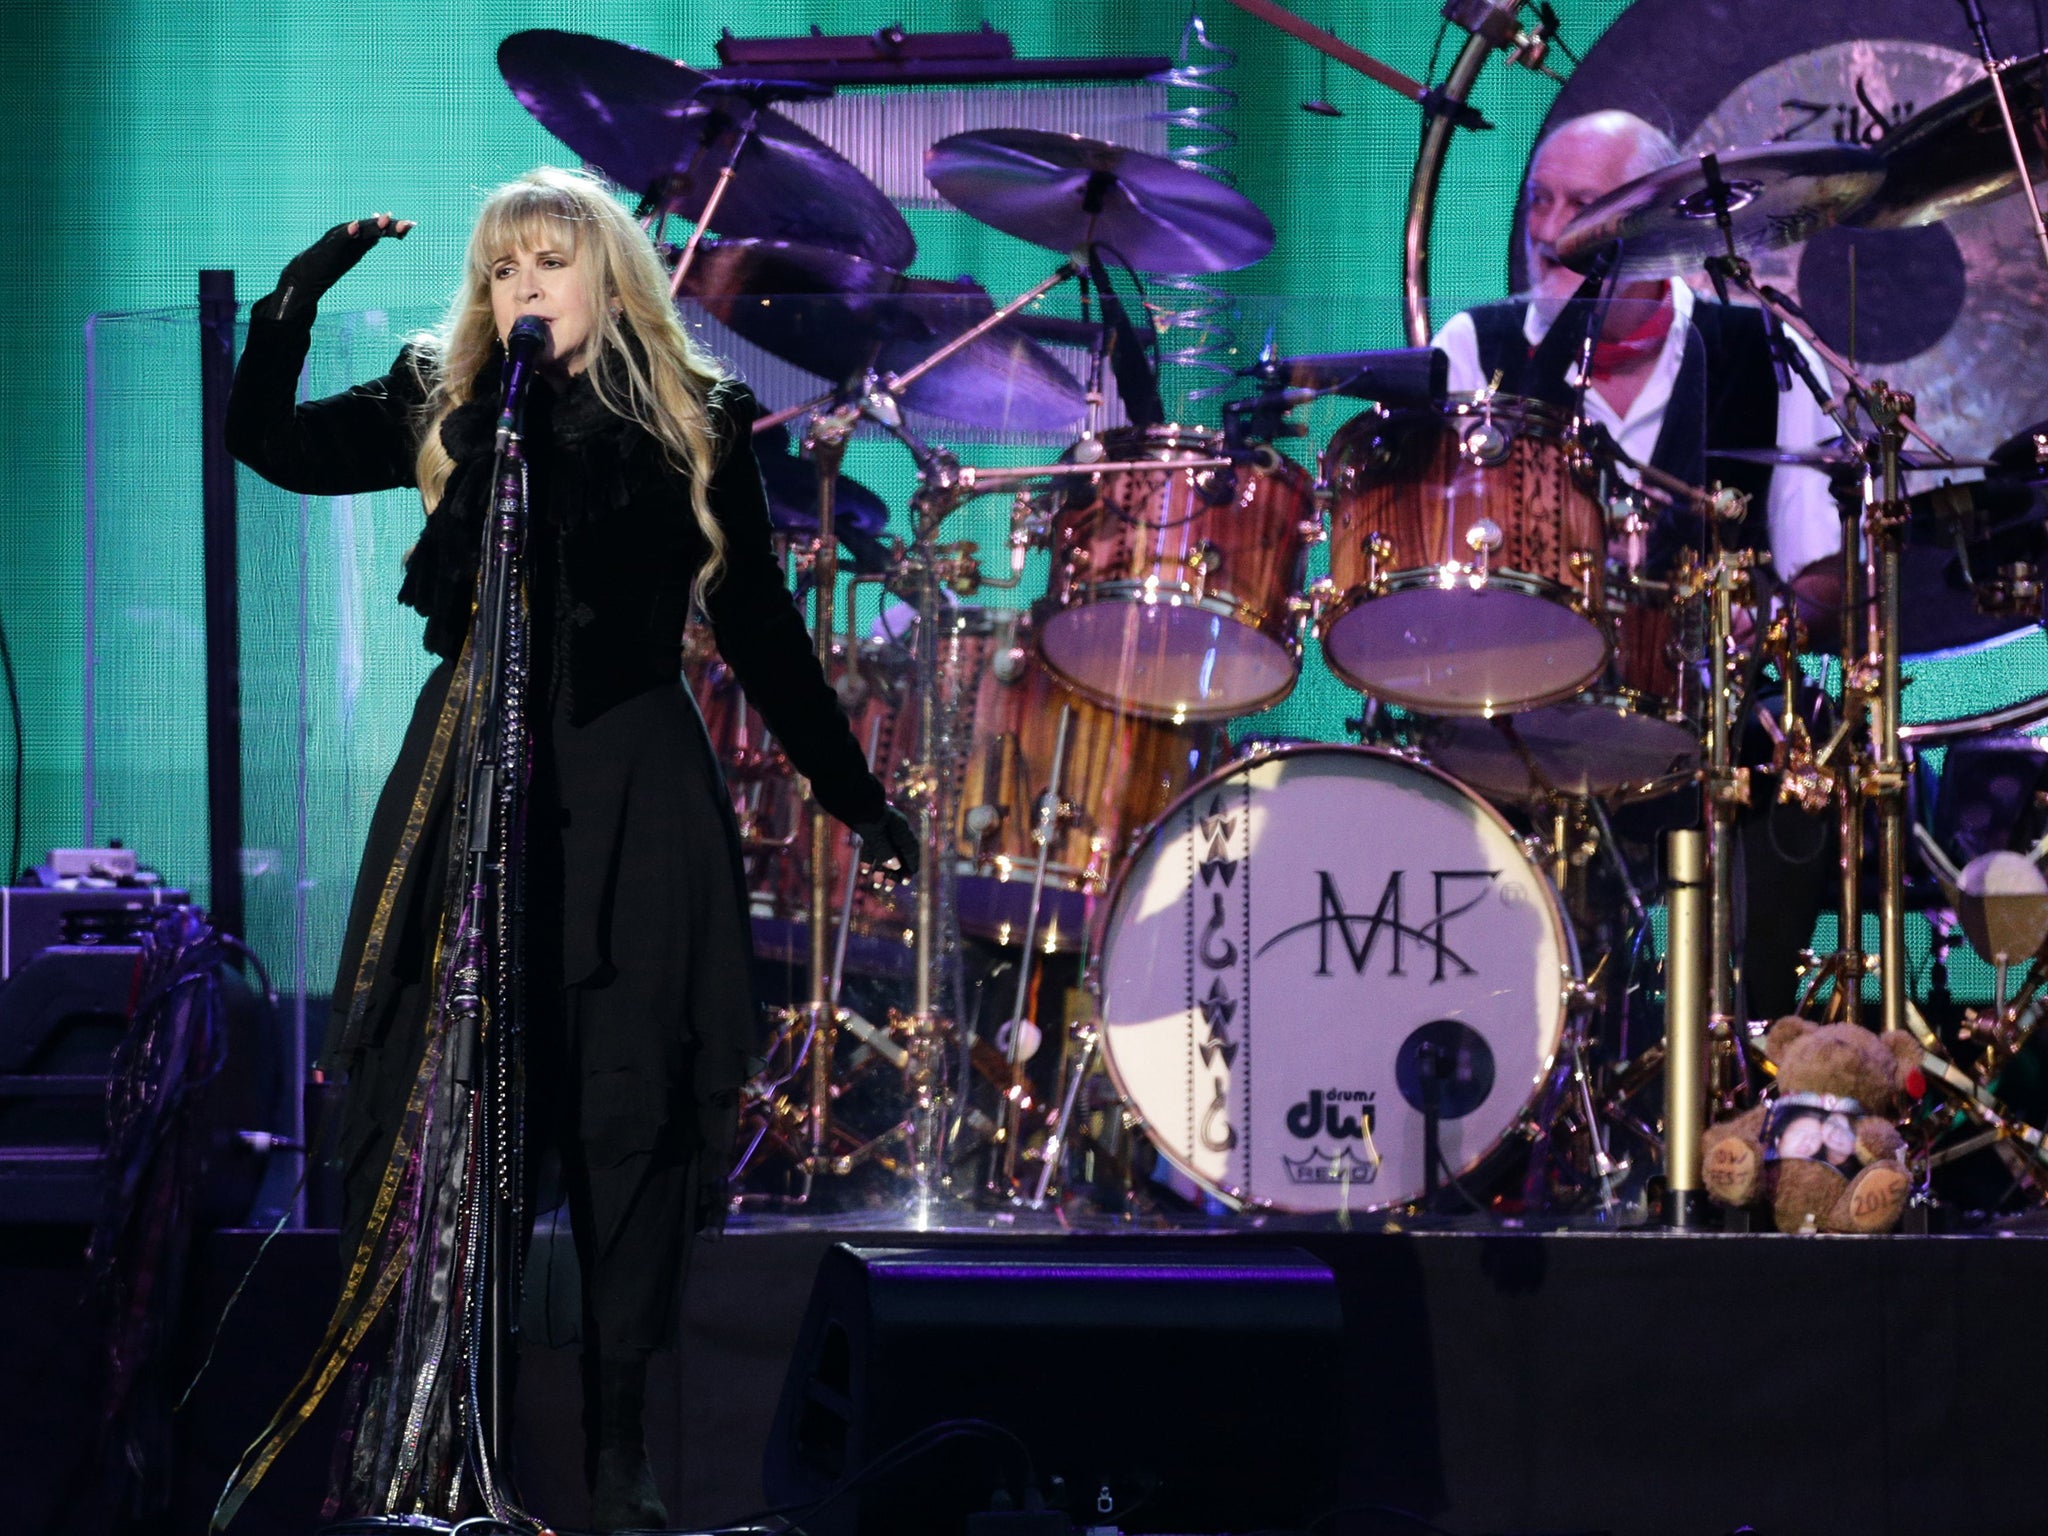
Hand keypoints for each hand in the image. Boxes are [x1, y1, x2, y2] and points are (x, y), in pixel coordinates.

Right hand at [253, 213, 413, 322]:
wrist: (301, 277)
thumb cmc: (325, 264)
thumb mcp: (350, 253)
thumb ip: (363, 242)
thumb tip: (379, 235)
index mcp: (357, 240)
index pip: (379, 231)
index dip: (395, 228)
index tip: (412, 226)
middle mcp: (348, 237)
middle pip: (372, 228)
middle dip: (390, 226)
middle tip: (408, 224)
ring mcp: (336, 242)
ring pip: (356, 231)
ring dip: (371, 225)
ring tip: (385, 219)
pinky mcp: (325, 249)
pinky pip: (337, 240)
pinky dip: (346, 232)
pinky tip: (354, 228)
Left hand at [851, 804, 918, 880]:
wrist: (847, 795)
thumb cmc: (864, 814)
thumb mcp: (875, 834)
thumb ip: (886, 850)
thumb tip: (897, 866)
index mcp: (901, 826)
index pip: (911, 849)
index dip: (910, 865)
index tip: (907, 880)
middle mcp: (893, 827)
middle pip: (898, 853)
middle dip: (894, 871)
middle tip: (890, 887)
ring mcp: (881, 827)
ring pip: (885, 852)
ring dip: (881, 869)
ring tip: (876, 885)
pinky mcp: (868, 828)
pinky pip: (873, 847)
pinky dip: (870, 859)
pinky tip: (865, 871)